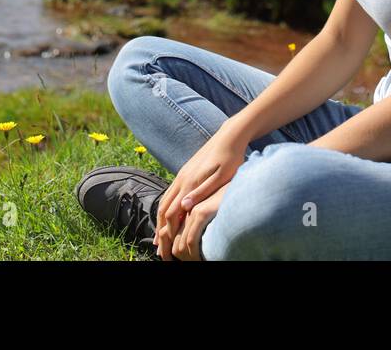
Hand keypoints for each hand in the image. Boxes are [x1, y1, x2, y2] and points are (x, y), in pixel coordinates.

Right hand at [152, 128, 246, 258]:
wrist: (229, 136)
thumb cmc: (230, 158)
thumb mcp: (221, 177)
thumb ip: (202, 192)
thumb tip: (184, 206)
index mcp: (190, 183)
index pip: (172, 214)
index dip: (168, 234)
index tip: (167, 251)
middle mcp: (181, 180)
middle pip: (164, 211)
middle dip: (161, 233)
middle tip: (161, 253)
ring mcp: (182, 176)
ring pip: (164, 202)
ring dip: (160, 223)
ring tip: (160, 240)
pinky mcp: (185, 174)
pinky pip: (169, 195)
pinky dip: (165, 210)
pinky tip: (168, 218)